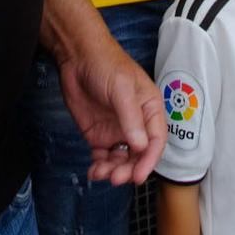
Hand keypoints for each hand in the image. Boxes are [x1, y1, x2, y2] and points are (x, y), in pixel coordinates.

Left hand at [57, 37, 165, 184]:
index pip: (156, 141)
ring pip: (121, 159)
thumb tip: (140, 146)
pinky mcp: (99, 135)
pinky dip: (100, 167)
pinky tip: (93, 171)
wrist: (77, 56)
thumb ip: (131, 118)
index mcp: (150, 110)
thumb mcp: (122, 89)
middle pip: (139, 155)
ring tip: (101, 173)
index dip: (149, 160)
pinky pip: (103, 157)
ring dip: (114, 171)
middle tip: (116, 177)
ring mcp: (117, 130)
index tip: (138, 176)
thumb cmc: (106, 64)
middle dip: (129, 169)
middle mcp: (136, 124)